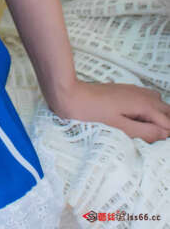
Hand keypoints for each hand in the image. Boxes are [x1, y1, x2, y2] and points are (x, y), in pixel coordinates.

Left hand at [50, 78, 169, 142]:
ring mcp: (134, 90)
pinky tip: (140, 119)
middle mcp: (142, 94)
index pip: (168, 121)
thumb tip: (165, 134)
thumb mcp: (120, 127)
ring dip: (160, 116)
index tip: (158, 141)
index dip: (166, 134)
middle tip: (156, 137)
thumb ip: (145, 132)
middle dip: (166, 123)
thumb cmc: (93, 113)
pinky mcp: (126, 90)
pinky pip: (147, 97)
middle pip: (167, 110)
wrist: (72, 95)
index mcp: (143, 104)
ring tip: (150, 131)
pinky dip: (150, 109)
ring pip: (158, 102)